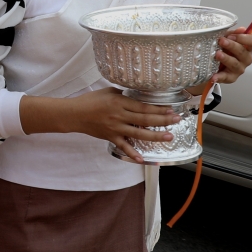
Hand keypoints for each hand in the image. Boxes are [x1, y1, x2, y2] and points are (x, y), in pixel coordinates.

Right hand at [25, 87, 180, 163]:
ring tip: (169, 137)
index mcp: (120, 102)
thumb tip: (137, 97)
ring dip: (155, 136)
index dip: (158, 109)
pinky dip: (133, 153)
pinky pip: (124, 147)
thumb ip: (124, 94)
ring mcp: (116, 128)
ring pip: (139, 133)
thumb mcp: (108, 91)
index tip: (171, 110)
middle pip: (145, 119)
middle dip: (163, 120)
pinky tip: (143, 160)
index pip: (143, 107)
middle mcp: (120, 116)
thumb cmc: (90, 101)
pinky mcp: (111, 137)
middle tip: (177, 121)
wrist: (74, 114)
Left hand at [215, 27, 251, 84]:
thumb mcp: (226, 39)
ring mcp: (240, 69)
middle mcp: (246, 58)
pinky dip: (219, 77)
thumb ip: (232, 34)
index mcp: (248, 47)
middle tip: (221, 41)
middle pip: (242, 52)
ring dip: (226, 58)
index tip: (231, 36)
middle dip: (232, 45)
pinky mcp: (232, 78)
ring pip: (235, 64)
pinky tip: (214, 77)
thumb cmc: (223, 48)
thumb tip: (242, 29)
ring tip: (217, 54)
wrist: (214, 64)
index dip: (244, 38)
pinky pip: (226, 77)